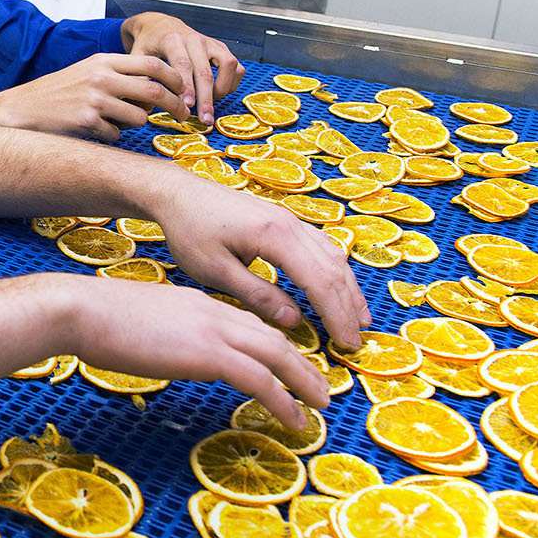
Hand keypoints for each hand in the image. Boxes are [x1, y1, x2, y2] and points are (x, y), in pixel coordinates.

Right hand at [0, 53, 188, 139]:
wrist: (22, 109)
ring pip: (138, 117)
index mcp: (104, 61)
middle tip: (181, 115)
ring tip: (117, 122)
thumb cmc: (57, 92)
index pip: (153, 64)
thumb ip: (118, 75)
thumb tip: (154, 87)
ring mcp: (95, 99)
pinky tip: (94, 130)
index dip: (175, 78)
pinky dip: (111, 136)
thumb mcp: (87, 72)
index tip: (183, 91)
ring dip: (136, 123)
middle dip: (175, 105)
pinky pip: (116, 134)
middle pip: (155, 91)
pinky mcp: (87, 121)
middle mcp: (102, 77)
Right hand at [63, 275, 329, 428]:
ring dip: (303, 381)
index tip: (286, 365)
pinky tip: (294, 419)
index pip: (248, 323)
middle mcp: (214, 311)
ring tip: (319, 404)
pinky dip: (283, 400)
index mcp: (199, 303)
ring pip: (277, 354)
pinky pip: (260, 378)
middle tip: (319, 387)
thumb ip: (168, 334)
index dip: (273, 346)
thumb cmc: (97, 320)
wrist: (83, 311)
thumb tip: (171, 351)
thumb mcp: (144, 322)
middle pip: (273, 336)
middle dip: (301, 363)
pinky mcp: (209, 354)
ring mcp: (214, 330)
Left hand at [121, 11, 241, 125]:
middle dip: (206, 98)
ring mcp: (210, 42)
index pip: (183, 64)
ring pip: (228, 64)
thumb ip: (140, 77)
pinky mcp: (220, 48)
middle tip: (204, 119)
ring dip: (222, 88)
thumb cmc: (148, 44)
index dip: (187, 87)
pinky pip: (236, 66)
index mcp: (172, 40)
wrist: (160, 25)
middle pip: (205, 70)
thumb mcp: (137, 56)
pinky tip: (219, 94)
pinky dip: (232, 82)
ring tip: (210, 105)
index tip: (187, 106)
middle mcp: (194, 39)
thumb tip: (145, 102)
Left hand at [147, 175, 369, 353]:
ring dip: (348, 288)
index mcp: (275, 236)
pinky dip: (335, 269)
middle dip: (348, 307)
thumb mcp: (216, 271)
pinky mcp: (282, 219)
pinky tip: (338, 285)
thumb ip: (257, 295)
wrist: (177, 193)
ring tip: (359, 317)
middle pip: (333, 269)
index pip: (319, 282)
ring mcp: (289, 219)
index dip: (336, 315)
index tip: (347, 344)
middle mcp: (290, 224)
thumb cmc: (189, 231)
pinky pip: (320, 245)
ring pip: (332, 255)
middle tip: (357, 341)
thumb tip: (294, 320)